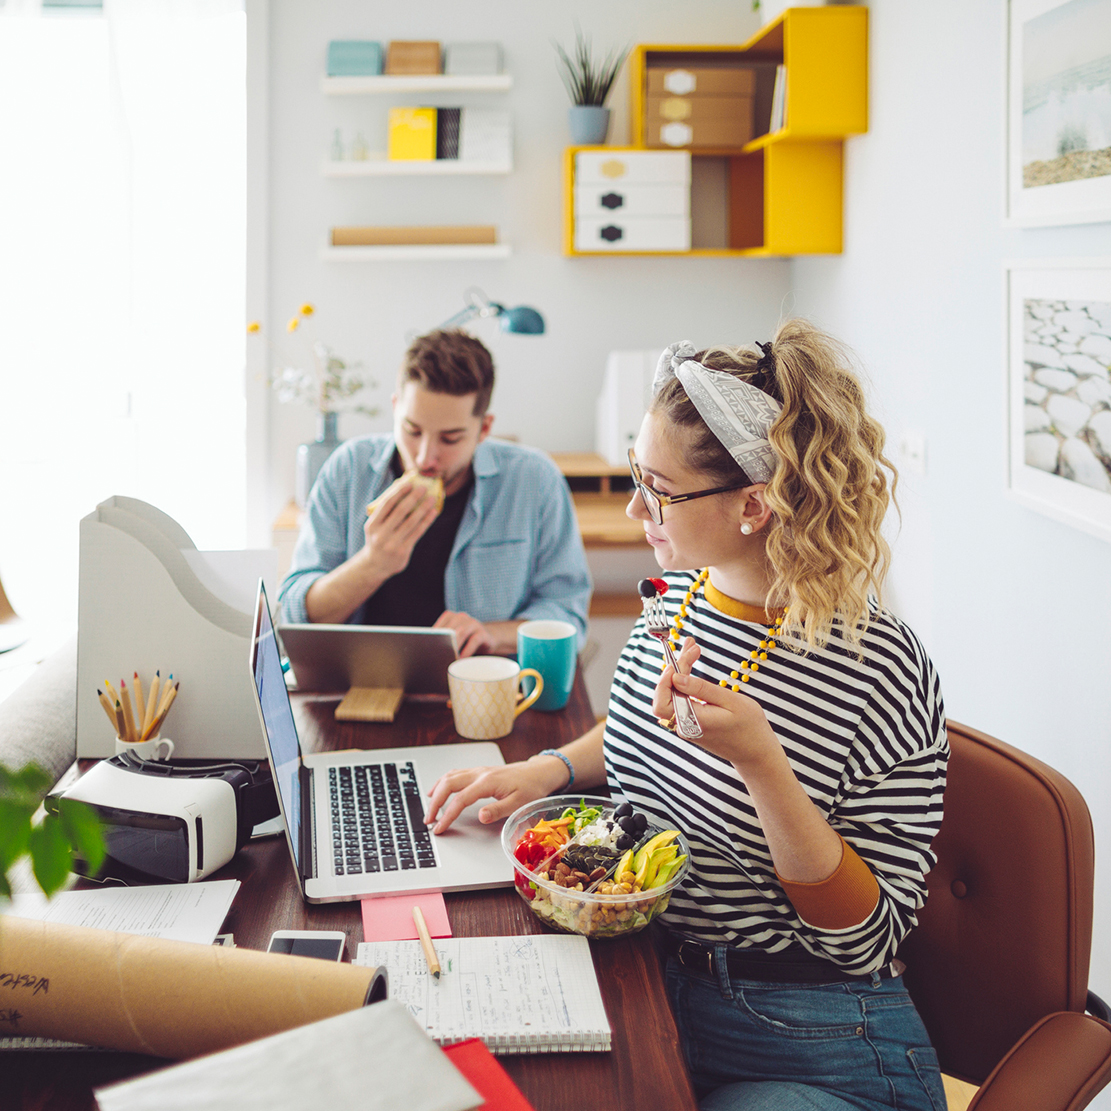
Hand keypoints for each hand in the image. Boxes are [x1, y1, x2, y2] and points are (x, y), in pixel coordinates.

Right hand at [360, 480, 439, 579]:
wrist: (375, 565)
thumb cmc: (378, 538)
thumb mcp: (376, 526)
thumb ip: (386, 510)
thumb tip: (401, 487)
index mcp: (372, 525)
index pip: (386, 505)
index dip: (398, 493)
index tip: (409, 483)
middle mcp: (381, 534)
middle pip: (400, 512)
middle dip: (412, 498)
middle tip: (423, 488)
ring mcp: (392, 544)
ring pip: (411, 522)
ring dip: (423, 509)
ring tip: (432, 499)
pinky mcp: (403, 551)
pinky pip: (418, 533)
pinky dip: (426, 521)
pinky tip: (433, 512)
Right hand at [424, 760, 562, 833]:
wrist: (538, 773)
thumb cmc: (531, 788)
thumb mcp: (519, 803)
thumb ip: (498, 810)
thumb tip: (480, 816)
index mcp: (488, 782)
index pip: (461, 799)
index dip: (447, 815)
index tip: (439, 828)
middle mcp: (479, 773)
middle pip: (448, 784)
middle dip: (435, 803)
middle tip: (428, 820)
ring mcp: (478, 771)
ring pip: (449, 777)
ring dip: (437, 792)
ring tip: (429, 808)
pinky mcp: (479, 772)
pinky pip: (455, 774)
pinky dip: (443, 782)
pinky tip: (438, 790)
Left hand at [434, 610, 493, 656]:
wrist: (487, 639)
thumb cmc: (464, 641)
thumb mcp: (453, 638)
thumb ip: (442, 641)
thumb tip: (429, 653)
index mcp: (451, 616)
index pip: (439, 626)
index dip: (434, 639)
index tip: (430, 650)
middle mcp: (462, 617)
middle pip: (450, 629)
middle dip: (444, 644)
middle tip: (439, 657)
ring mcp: (474, 624)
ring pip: (462, 632)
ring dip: (455, 647)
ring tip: (450, 659)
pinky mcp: (484, 633)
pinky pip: (474, 640)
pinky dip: (467, 651)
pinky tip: (462, 659)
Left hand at [653, 637, 779, 772]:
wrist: (757, 753)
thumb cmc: (750, 728)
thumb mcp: (730, 702)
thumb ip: (702, 689)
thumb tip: (676, 677)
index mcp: (693, 721)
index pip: (665, 697)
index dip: (667, 676)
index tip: (682, 656)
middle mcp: (684, 726)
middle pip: (665, 694)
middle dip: (676, 666)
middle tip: (692, 645)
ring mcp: (686, 726)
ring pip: (672, 695)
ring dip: (680, 671)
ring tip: (693, 650)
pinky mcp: (690, 723)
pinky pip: (680, 699)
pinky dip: (684, 682)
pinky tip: (691, 666)